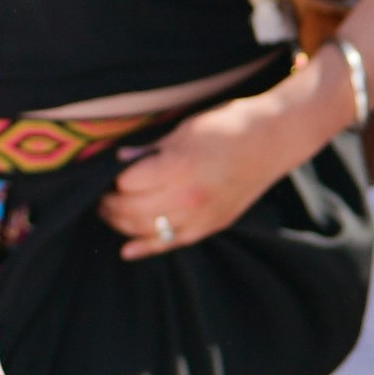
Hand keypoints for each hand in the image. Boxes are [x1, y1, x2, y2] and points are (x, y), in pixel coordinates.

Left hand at [105, 61, 344, 259]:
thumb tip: (117, 161)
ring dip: (122, 224)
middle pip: (133, 211)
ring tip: (108, 212)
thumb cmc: (229, 125)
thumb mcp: (185, 128)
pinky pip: (171, 244)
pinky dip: (146, 248)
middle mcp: (190, 197)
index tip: (103, 174)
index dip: (111, 180)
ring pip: (148, 231)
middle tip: (98, 196)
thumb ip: (149, 150)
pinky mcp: (211, 226)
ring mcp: (202, 215)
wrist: (275, 139)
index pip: (127, 184)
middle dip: (109, 205)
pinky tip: (127, 249)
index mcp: (180, 166)